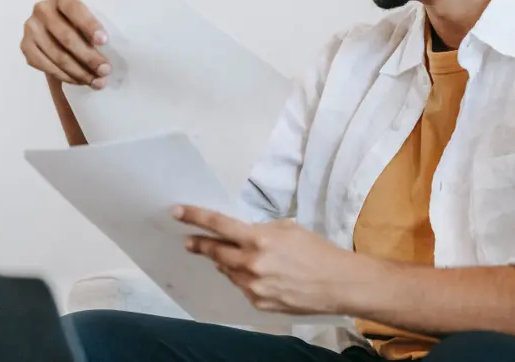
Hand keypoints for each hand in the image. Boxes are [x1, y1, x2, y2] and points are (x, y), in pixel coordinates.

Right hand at [21, 0, 111, 88]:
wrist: (56, 31)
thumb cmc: (80, 24)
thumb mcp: (88, 20)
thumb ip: (94, 33)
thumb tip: (105, 58)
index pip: (75, 9)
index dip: (90, 25)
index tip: (104, 41)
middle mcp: (42, 9)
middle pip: (67, 37)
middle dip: (89, 57)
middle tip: (105, 71)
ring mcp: (31, 28)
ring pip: (58, 56)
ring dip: (80, 72)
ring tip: (97, 82)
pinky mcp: (26, 47)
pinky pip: (47, 66)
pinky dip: (66, 77)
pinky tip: (80, 81)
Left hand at [173, 205, 358, 314]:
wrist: (336, 283)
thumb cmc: (316, 250)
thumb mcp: (287, 229)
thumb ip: (260, 231)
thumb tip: (242, 236)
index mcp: (259, 239)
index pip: (219, 225)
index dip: (196, 217)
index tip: (177, 212)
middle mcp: (252, 264)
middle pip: (216, 251)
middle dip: (200, 245)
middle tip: (189, 241)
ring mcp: (253, 286)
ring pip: (228, 271)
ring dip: (226, 262)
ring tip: (231, 257)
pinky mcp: (258, 303)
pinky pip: (242, 286)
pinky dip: (243, 278)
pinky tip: (256, 274)